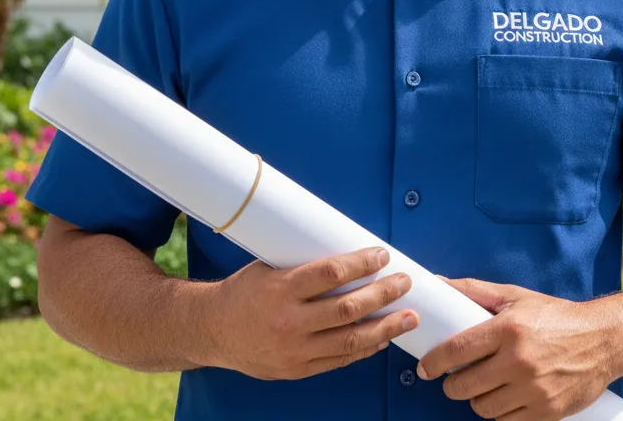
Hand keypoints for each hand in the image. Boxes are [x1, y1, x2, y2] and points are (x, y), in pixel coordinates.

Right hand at [200, 247, 418, 379]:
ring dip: (384, 327)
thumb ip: (305, 266)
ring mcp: (294, 350)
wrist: (213, 329)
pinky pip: (338, 360)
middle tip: (404, 282)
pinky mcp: (296, 370)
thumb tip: (349, 253)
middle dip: (382, 294)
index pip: (331, 273)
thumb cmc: (246, 291)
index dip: (361, 263)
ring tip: (408, 316)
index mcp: (281, 288)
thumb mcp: (270, 268)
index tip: (382, 254)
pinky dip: (364, 349)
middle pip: (347, 308)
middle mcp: (289, 321)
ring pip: (349, 340)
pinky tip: (382, 338)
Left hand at [416, 278, 622, 420]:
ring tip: (484, 385)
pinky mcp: (547, 412)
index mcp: (508, 328)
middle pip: (465, 385)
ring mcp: (534, 389)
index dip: (435, 361)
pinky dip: (501, 413)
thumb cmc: (555, 316)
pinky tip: (505, 396)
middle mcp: (519, 360)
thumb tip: (439, 283)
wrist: (603, 340)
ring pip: (483, 408)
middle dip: (453, 384)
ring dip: (478, 399)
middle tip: (456, 378)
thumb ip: (474, 291)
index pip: (457, 349)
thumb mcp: (515, 297)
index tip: (427, 366)